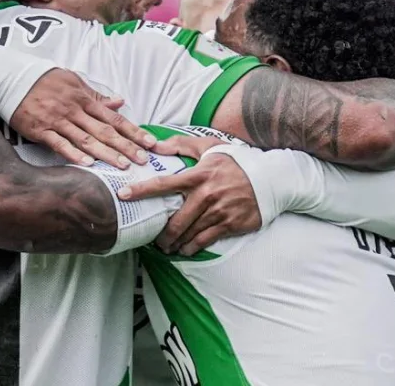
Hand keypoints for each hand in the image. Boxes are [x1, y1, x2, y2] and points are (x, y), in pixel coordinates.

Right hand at [11, 69, 157, 168]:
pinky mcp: (41, 130)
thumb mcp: (73, 81)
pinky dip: (74, 153)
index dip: (133, 131)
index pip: (114, 117)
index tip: (150, 143)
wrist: (12, 78)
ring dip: (105, 153)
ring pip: (86, 139)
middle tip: (142, 160)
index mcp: (84, 99)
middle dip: (125, 146)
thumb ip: (96, 95)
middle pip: (104, 130)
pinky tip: (87, 164)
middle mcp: (74, 110)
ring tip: (122, 165)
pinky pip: (59, 144)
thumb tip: (120, 101)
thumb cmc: (45, 80)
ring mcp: (58, 121)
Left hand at [118, 135, 261, 255]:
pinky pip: (204, 240)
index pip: (163, 183)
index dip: (141, 190)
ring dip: (174, 243)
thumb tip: (155, 145)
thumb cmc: (236, 162)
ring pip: (188, 233)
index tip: (122, 195)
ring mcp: (218, 211)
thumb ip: (181, 145)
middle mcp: (206, 194)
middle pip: (174, 220)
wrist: (271, 179)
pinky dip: (191, 247)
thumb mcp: (210, 146)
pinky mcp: (229, 224)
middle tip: (153, 238)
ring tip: (166, 247)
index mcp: (198, 175)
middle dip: (160, 234)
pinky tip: (185, 249)